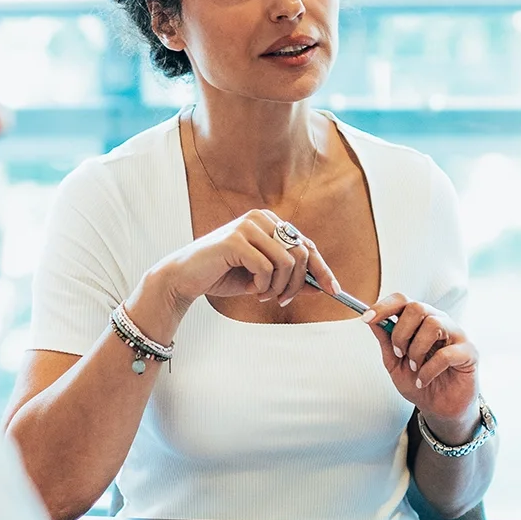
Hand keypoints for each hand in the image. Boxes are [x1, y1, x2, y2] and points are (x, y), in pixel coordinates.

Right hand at [153, 209, 338, 314]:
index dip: (322, 268)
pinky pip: (265, 267)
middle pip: (301, 251)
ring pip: (287, 261)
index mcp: (269, 222)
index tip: (335, 290)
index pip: (306, 244)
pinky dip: (263, 285)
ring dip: (279, 286)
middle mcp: (261, 218)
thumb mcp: (263, 280)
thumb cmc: (224, 275)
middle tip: (282, 300)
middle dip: (297, 283)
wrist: (185, 278)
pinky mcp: (235, 238)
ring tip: (264, 295)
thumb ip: (289, 278)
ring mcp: (248, 225)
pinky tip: (252, 289)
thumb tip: (319, 285)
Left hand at [359, 294, 480, 437]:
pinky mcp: (469, 352)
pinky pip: (446, 353)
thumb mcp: (395, 363)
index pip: (402, 300)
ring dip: (417, 350)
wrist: (440, 408)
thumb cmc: (419, 381)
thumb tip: (371, 321)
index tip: (367, 319)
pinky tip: (424, 380)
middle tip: (399, 353)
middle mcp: (440, 321)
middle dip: (401, 333)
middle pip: (417, 307)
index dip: (383, 307)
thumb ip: (386, 342)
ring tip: (415, 367)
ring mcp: (457, 334)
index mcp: (420, 320)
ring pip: (433, 324)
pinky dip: (429, 370)